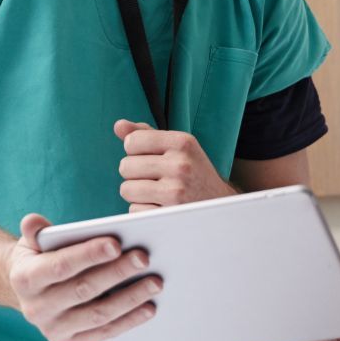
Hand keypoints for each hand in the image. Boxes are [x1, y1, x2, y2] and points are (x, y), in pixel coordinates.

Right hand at [4, 214, 161, 340]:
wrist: (28, 295)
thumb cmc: (39, 259)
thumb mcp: (31, 243)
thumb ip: (35, 232)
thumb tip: (34, 221)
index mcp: (24, 279)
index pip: (61, 266)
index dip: (88, 255)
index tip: (116, 243)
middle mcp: (36, 309)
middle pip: (83, 290)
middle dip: (117, 273)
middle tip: (144, 258)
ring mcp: (53, 330)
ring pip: (98, 314)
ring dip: (130, 299)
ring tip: (155, 282)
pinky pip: (104, 333)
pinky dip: (129, 321)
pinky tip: (149, 307)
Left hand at [114, 119, 235, 210]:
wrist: (221, 206)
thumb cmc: (193, 174)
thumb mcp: (178, 148)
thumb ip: (147, 134)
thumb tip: (118, 125)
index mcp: (182, 142)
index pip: (132, 141)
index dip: (135, 151)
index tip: (150, 158)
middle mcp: (180, 164)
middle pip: (125, 166)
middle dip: (135, 174)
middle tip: (155, 178)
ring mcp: (175, 191)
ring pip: (126, 189)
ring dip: (137, 194)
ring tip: (157, 193)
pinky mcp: (168, 215)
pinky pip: (134, 210)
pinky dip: (143, 210)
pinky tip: (161, 207)